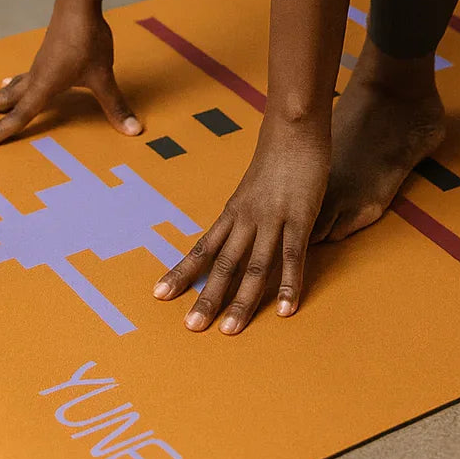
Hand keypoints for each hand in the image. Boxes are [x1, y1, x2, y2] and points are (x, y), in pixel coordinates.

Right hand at [0, 7, 143, 148]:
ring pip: (15, 85)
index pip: (17, 117)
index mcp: (43, 87)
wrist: (78, 5)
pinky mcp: (47, 55)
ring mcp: (40, 64)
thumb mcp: (103, 76)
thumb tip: (134, 131)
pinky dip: (15, 83)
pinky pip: (25, 75)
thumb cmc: (88, 41)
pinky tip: (15, 80)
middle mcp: (36, 77)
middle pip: (7, 98)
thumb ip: (116, 105)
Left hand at [152, 114, 330, 334]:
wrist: (292, 126)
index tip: (160, 295)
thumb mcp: (253, 188)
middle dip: (207, 298)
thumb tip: (240, 239)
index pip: (202, 248)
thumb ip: (247, 214)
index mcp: (232, 212)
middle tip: (191, 328)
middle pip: (223, 264)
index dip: (182, 272)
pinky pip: (293, 255)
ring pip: (254, 266)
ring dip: (242, 301)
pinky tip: (284, 309)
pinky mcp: (299, 216)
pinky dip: (289, 284)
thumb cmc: (276, 156)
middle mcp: (246, 218)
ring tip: (230, 332)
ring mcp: (272, 217)